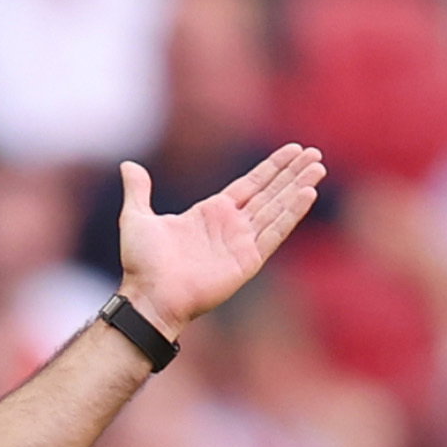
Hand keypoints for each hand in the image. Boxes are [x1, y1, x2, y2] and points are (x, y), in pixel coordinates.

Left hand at [116, 144, 324, 338]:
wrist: (148, 296)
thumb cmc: (141, 264)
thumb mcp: (137, 218)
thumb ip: (139, 191)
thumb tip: (128, 166)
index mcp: (212, 213)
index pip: (251, 184)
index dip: (273, 167)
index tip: (293, 150)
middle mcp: (231, 226)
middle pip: (271, 192)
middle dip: (293, 173)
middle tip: (315, 153)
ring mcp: (241, 243)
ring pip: (278, 208)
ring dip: (299, 188)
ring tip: (318, 167)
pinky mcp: (247, 261)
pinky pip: (274, 232)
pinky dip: (291, 214)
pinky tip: (307, 194)